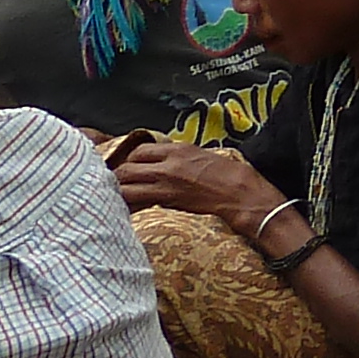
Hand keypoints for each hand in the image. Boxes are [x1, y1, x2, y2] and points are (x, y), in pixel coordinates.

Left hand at [114, 139, 275, 232]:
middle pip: (127, 167)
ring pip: (126, 186)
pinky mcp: (167, 200)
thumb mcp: (201, 155)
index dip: (131, 160)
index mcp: (178, 149)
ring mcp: (166, 182)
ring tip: (120, 198)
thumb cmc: (227, 174)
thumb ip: (178, 158)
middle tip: (119, 186)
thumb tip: (162, 164)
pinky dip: (131, 205)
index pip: (140, 151)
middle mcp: (168, 163)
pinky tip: (131, 209)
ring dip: (120, 192)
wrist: (239, 192)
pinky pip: (138, 201)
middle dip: (119, 177)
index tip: (130, 168)